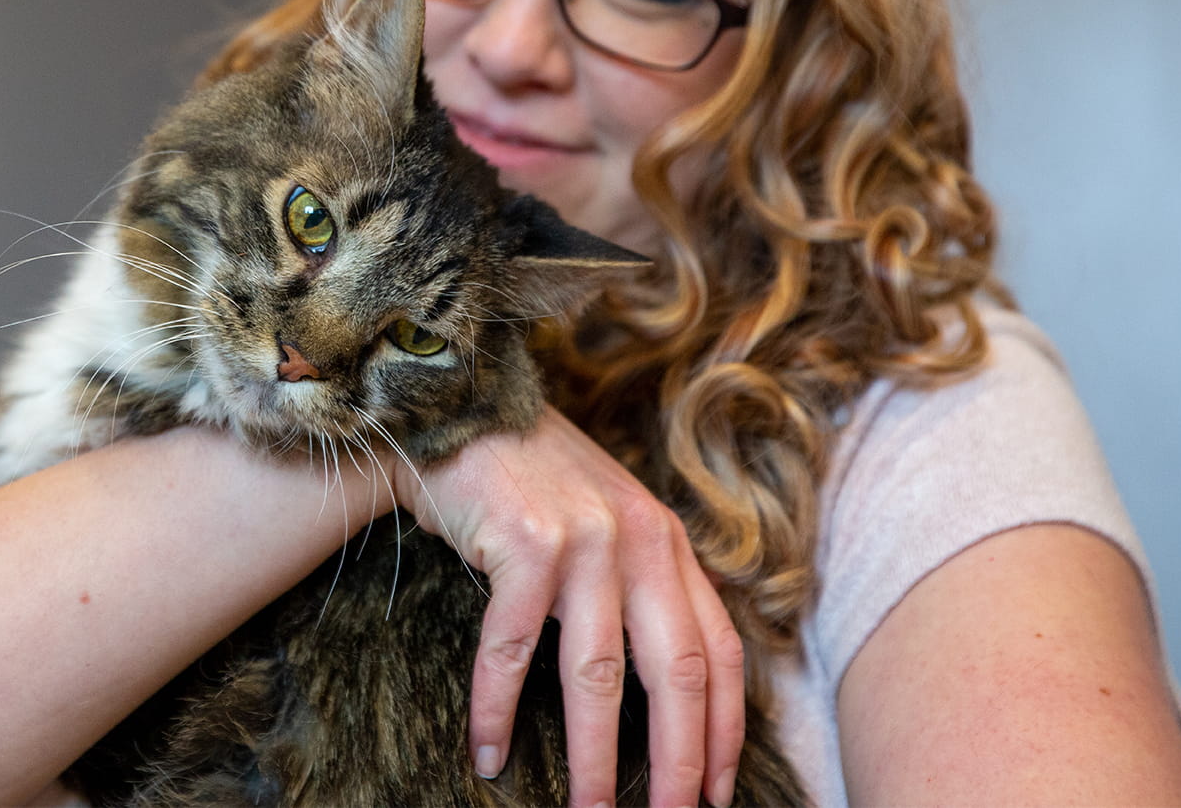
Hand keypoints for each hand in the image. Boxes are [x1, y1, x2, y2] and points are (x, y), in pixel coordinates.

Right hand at [393, 407, 743, 807]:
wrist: (456, 410)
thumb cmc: (529, 480)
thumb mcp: (610, 520)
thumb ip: (645, 581)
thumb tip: (668, 678)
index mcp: (669, 541)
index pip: (718, 651)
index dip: (724, 729)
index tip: (719, 790)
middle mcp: (640, 538)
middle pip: (674, 674)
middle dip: (679, 762)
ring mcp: (585, 540)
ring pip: (597, 674)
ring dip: (594, 755)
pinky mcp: (525, 542)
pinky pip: (511, 648)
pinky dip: (497, 709)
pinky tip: (488, 754)